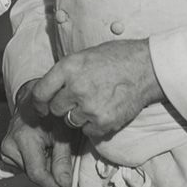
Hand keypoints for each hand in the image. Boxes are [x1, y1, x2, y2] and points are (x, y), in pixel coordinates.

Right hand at [0, 81, 74, 186]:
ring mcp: (5, 149)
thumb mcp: (63, 133)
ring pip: (29, 171)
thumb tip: (63, 183)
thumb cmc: (51, 113)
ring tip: (50, 149)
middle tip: (62, 162)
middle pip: (33, 173)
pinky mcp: (6, 152)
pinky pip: (24, 166)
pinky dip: (36, 163)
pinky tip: (41, 150)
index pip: (36, 173)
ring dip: (43, 167)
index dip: (52, 185)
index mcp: (23, 137)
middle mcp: (9, 144)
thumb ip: (62, 159)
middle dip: (50, 174)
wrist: (34, 100)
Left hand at [30, 40, 162, 141]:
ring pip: (71, 121)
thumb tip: (50, 89)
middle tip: (79, 99)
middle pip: (56, 109)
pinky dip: (94, 125)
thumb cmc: (117, 58)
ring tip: (96, 102)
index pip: (40, 92)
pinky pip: (87, 131)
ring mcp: (89, 107)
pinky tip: (105, 110)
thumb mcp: (85, 56)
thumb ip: (66, 73)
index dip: (38, 103)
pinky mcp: (103, 122)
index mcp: (68, 68)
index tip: (42, 107)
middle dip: (64, 106)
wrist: (147, 68)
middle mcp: (76, 88)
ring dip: (80, 116)